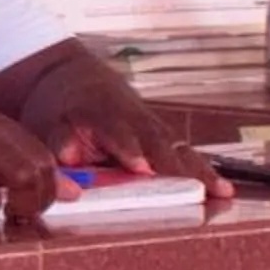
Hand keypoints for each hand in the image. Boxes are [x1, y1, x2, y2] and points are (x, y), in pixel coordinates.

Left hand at [20, 58, 234, 199]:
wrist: (72, 77)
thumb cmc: (58, 107)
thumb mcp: (46, 121)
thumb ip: (57, 140)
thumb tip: (68, 157)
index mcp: (100, 112)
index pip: (117, 130)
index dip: (129, 148)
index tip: (141, 166)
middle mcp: (132, 118)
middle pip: (159, 142)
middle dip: (178, 166)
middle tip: (197, 188)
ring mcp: (151, 125)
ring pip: (177, 148)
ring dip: (200, 170)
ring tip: (223, 193)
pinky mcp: (161, 136)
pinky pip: (183, 153)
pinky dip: (202, 171)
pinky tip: (224, 191)